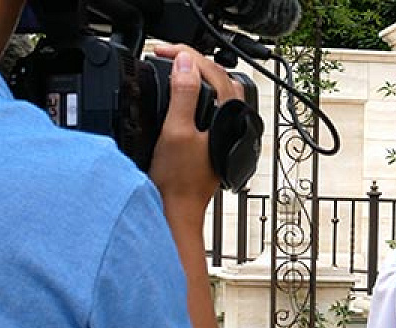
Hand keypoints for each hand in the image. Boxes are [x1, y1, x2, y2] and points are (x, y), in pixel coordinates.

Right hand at [147, 44, 244, 224]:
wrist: (179, 210)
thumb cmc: (179, 181)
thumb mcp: (176, 131)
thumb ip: (184, 94)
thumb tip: (185, 62)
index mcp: (229, 116)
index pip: (211, 70)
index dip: (185, 53)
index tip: (162, 50)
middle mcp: (233, 122)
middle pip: (218, 76)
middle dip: (191, 60)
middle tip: (164, 55)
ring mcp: (226, 132)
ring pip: (217, 91)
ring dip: (195, 76)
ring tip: (172, 69)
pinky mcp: (216, 140)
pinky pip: (211, 106)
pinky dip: (196, 93)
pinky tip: (181, 96)